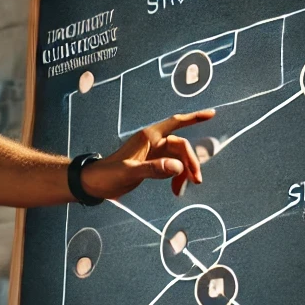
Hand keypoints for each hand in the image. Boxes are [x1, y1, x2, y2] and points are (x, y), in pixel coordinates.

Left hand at [79, 109, 214, 200]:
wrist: (93, 184)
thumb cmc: (107, 175)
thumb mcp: (129, 172)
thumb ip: (153, 169)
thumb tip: (177, 167)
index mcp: (148, 137)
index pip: (175, 123)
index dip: (193, 117)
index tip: (211, 114)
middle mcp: (153, 142)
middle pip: (181, 146)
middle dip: (191, 162)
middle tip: (196, 181)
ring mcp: (153, 153)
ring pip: (178, 158)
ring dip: (184, 172)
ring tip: (181, 190)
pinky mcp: (151, 164)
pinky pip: (171, 167)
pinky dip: (176, 177)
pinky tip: (175, 189)